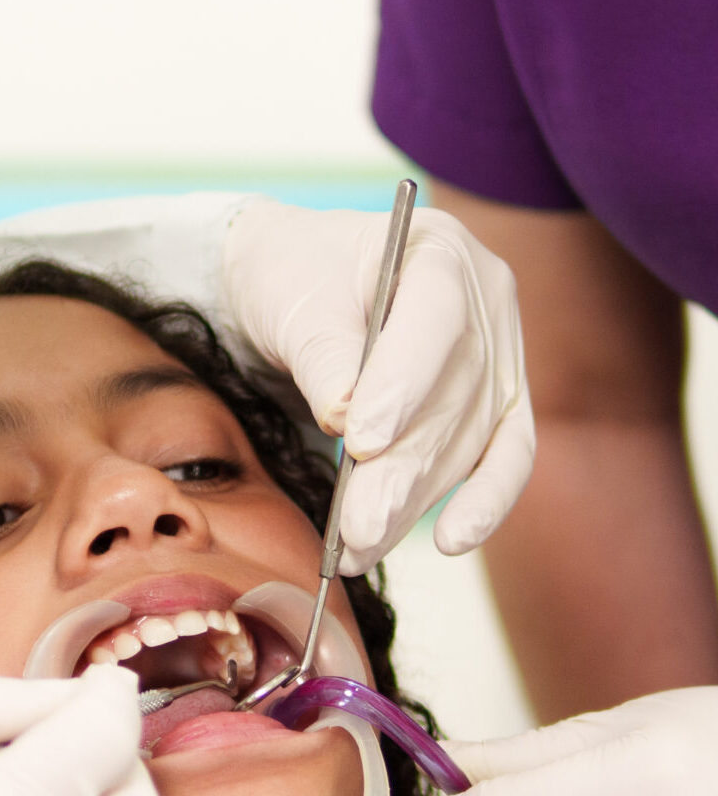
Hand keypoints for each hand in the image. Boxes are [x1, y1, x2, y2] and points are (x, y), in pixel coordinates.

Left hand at [224, 199, 533, 571]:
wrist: (301, 285)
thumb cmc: (294, 278)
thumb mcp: (291, 300)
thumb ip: (323, 354)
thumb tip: (346, 419)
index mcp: (439, 249)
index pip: (436, 320)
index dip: (403, 385)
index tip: (361, 442)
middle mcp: (486, 300)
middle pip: (454, 396)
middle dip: (401, 471)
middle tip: (357, 527)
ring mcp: (499, 355)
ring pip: (468, 441)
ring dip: (414, 501)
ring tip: (359, 546)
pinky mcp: (498, 406)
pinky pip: (504, 458)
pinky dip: (483, 504)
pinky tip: (452, 541)